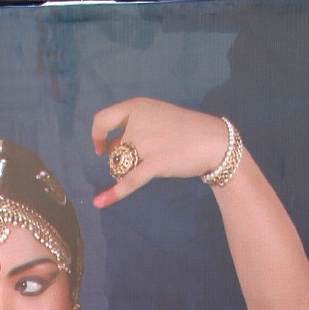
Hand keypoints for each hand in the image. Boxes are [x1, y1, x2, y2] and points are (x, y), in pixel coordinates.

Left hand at [90, 98, 230, 208]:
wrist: (211, 140)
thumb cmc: (183, 130)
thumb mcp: (155, 115)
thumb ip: (133, 126)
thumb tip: (109, 148)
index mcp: (137, 106)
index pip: (102, 120)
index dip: (97, 136)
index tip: (100, 148)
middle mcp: (138, 122)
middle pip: (113, 150)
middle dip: (122, 160)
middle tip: (143, 158)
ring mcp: (146, 143)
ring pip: (120, 166)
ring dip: (129, 171)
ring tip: (152, 164)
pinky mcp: (155, 163)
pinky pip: (128, 181)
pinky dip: (113, 194)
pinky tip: (99, 202)